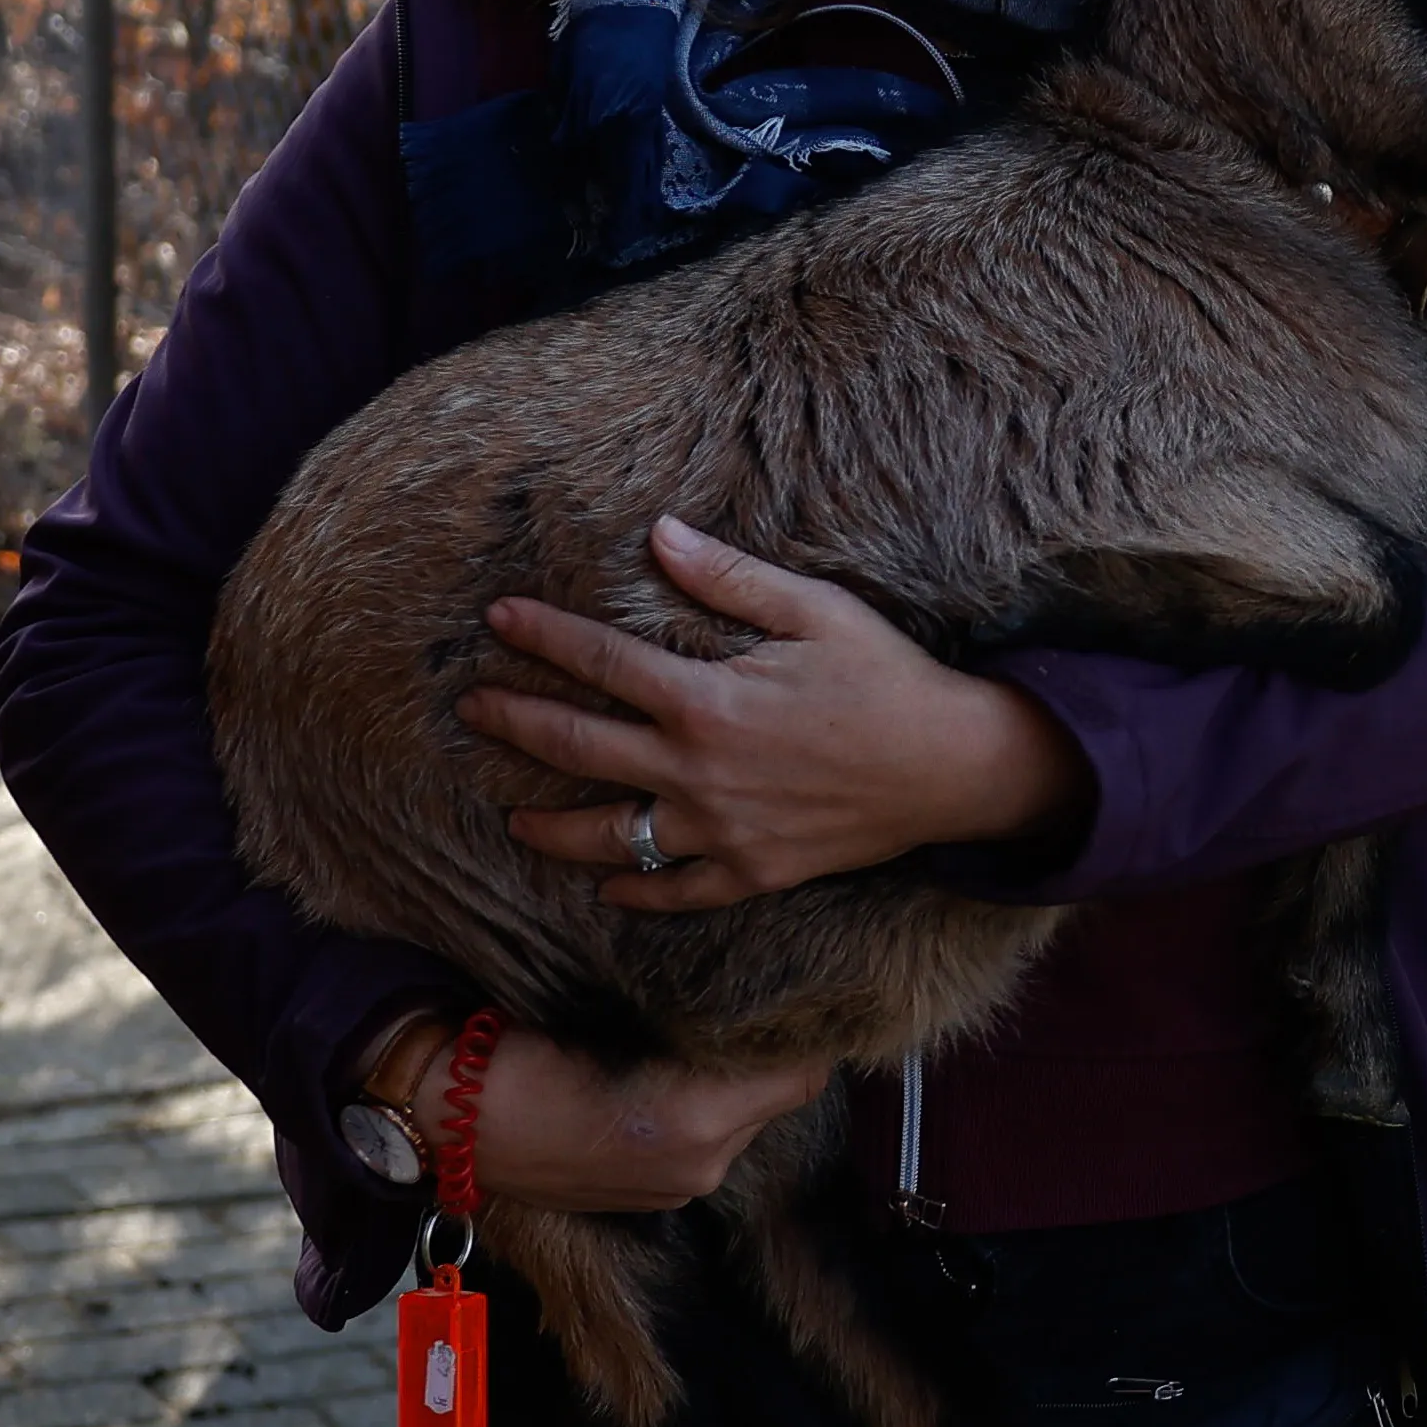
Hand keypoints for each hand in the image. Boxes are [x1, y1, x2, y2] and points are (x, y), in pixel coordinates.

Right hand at [354, 1015, 829, 1214]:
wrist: (449, 1121)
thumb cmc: (521, 1057)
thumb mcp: (612, 1016)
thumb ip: (695, 1019)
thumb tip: (757, 998)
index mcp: (699, 1123)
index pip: (800, 1073)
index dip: (801, 1030)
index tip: (795, 988)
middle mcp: (703, 1166)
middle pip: (780, 1097)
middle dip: (769, 1055)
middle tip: (749, 1001)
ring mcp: (680, 1189)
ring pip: (747, 1119)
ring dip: (737, 1084)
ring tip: (706, 1034)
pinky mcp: (656, 1199)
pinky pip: (711, 1144)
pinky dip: (707, 1112)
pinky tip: (673, 1073)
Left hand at [462, 516, 1093, 913]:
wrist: (952, 767)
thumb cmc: (886, 677)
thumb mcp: (816, 610)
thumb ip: (730, 579)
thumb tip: (660, 534)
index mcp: (707, 699)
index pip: (600, 663)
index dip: (542, 638)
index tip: (497, 621)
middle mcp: (698, 771)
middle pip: (579, 749)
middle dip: (516, 725)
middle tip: (474, 709)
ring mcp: (721, 831)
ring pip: (610, 837)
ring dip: (551, 829)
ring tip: (514, 820)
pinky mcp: (751, 872)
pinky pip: (674, 892)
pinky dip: (633, 892)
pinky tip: (605, 885)